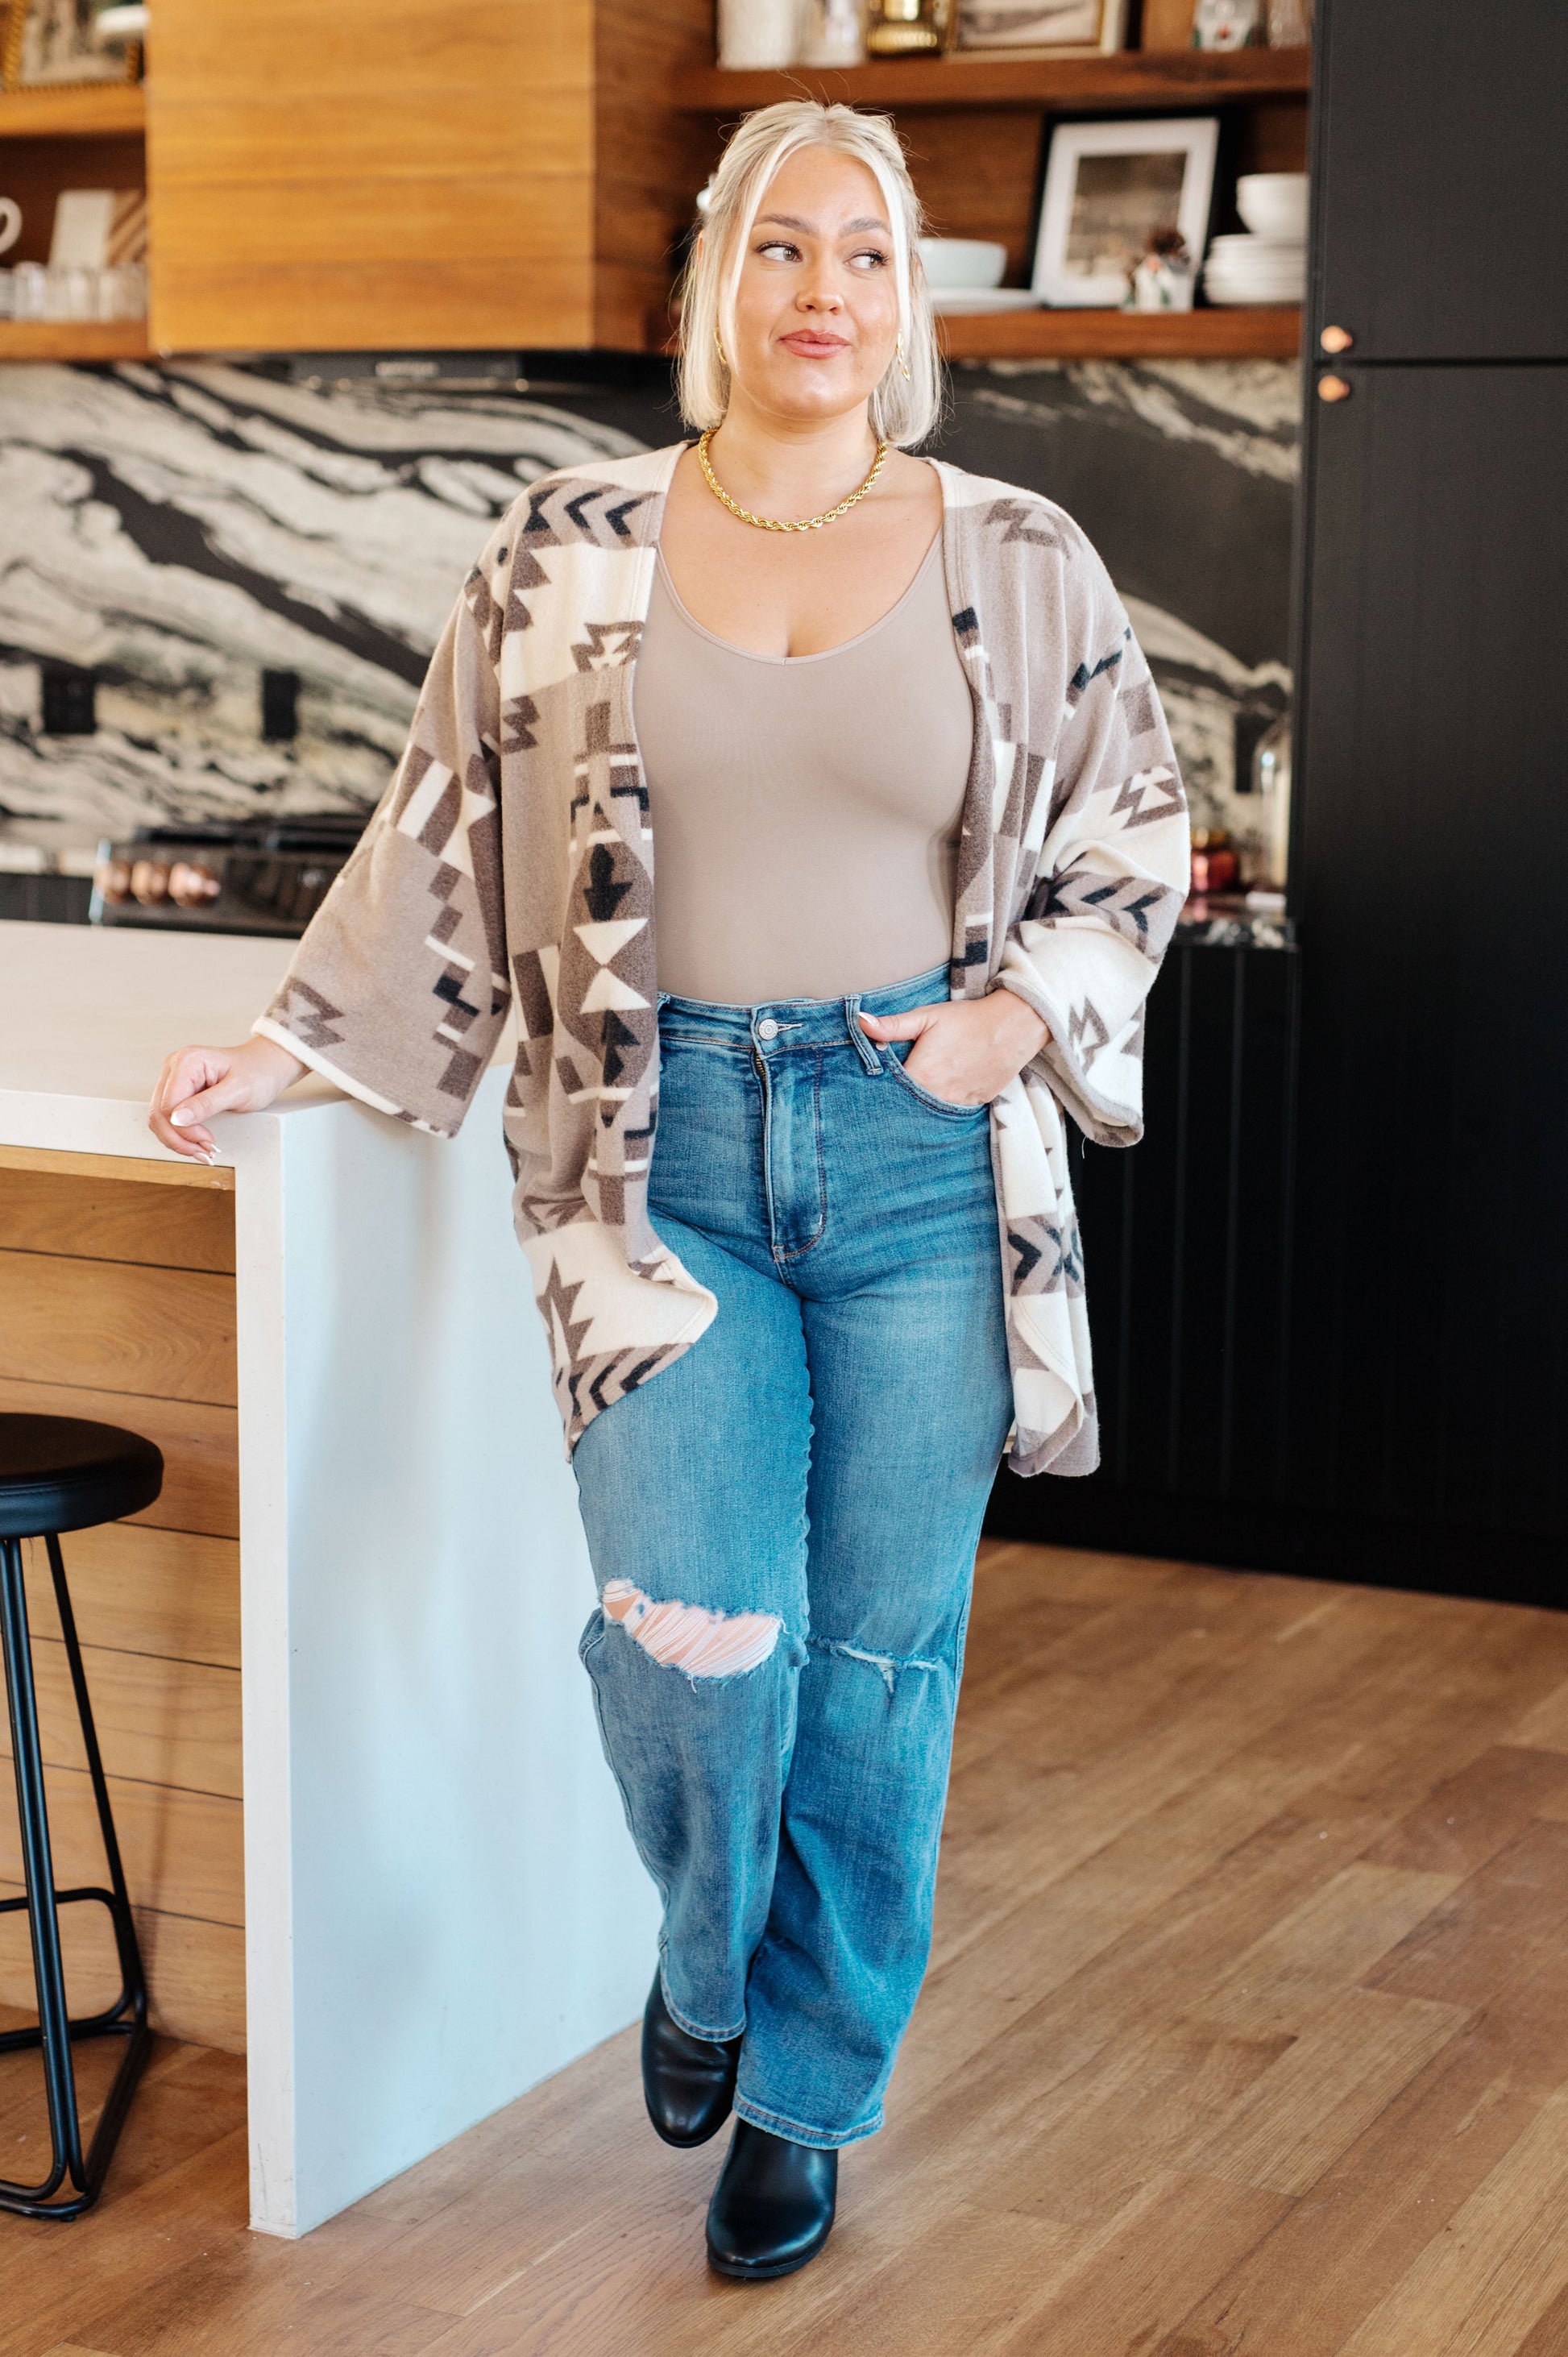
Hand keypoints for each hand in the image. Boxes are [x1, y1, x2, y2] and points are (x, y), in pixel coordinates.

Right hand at [148, 1036, 306, 1162]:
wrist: (265, 1067)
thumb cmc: (257, 1073)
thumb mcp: (238, 1091)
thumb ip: (206, 1104)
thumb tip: (177, 1119)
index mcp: (187, 1061)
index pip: (169, 1105)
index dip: (185, 1130)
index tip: (208, 1141)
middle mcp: (175, 1066)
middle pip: (159, 1113)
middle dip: (180, 1139)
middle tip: (205, 1153)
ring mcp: (173, 1078)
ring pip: (160, 1118)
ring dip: (179, 1140)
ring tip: (203, 1150)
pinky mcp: (177, 1089)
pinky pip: (168, 1117)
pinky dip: (180, 1134)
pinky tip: (197, 1142)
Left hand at [858, 989, 1049, 1106]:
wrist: (1013, 1025)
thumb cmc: (967, 1019)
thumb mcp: (927, 1017)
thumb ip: (891, 1026)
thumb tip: (859, 1023)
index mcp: (921, 1077)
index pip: (889, 1094)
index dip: (880, 1090)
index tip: (872, 1086)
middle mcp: (938, 1097)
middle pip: (909, 1107)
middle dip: (899, 1101)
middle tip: (894, 1091)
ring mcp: (958, 1104)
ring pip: (931, 1113)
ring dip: (922, 1106)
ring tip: (919, 1093)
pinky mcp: (975, 1105)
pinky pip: (952, 1111)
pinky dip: (944, 1105)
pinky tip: (941, 1094)